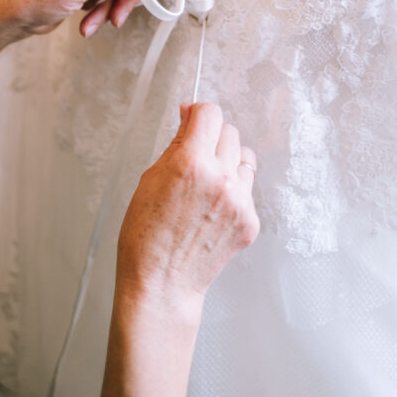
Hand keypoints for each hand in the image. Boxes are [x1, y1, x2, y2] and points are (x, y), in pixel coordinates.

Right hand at [116, 102, 259, 313]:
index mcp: (190, 163)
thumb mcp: (151, 178)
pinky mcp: (250, 221)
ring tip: (208, 184)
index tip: (193, 119)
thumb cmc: (146, 235)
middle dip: (212, 138)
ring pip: (244, 158)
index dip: (199, 114)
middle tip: (195, 157)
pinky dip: (233, 192)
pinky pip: (247, 189)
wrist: (161, 283)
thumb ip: (176, 144)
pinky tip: (213, 209)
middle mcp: (220, 178)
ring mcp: (239, 201)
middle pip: (230, 132)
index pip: (210, 114)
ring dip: (227, 162)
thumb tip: (190, 116)